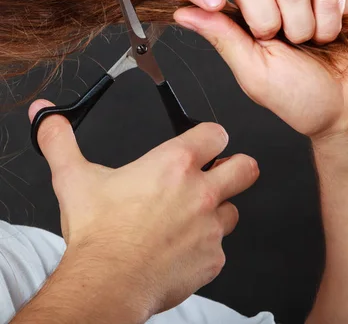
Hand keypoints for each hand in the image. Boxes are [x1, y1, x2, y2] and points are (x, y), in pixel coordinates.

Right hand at [27, 102, 258, 318]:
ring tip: (189, 218)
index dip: (211, 137)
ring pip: (233, 210)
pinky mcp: (213, 259)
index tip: (204, 144)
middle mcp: (200, 192)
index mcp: (174, 164)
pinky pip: (220, 247)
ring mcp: (210, 227)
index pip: (217, 134)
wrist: (106, 284)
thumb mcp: (75, 179)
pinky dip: (205, 247)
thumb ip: (61, 142)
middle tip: (218, 175)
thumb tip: (47, 117)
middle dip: (235, 168)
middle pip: (246, 167)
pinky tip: (180, 249)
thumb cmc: (98, 235)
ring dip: (217, 211)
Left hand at [173, 0, 347, 140]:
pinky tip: (333, 38)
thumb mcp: (254, 73)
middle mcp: (268, 7)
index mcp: (240, 26)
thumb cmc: (301, 99)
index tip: (211, 2)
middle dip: (264, 18)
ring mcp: (302, 0)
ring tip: (312, 47)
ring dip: (301, 27)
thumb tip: (183, 13)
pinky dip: (329, 22)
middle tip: (279, 43)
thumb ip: (222, 38)